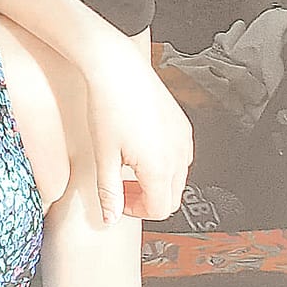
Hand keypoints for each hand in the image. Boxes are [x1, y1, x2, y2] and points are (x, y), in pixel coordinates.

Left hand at [86, 44, 190, 221]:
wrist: (116, 69)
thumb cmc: (108, 106)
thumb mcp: (102, 156)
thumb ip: (108, 192)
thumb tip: (109, 218)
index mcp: (161, 167)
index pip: (160, 209)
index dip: (137, 211)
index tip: (118, 201)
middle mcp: (179, 154)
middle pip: (171, 196)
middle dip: (146, 198)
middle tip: (121, 187)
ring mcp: (184, 138)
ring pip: (178, 176)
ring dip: (156, 181)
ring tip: (127, 166)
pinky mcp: (182, 124)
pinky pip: (180, 155)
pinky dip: (163, 162)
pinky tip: (138, 148)